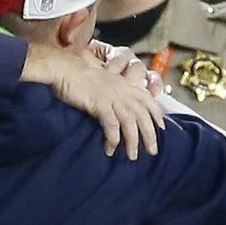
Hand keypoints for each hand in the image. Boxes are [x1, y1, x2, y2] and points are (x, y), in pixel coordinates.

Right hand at [27, 46, 164, 158]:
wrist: (63, 68)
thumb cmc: (77, 75)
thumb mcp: (101, 79)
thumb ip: (112, 89)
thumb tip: (116, 105)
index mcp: (123, 83)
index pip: (148, 99)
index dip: (157, 114)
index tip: (161, 127)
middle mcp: (121, 90)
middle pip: (143, 115)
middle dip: (150, 135)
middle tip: (152, 151)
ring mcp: (112, 97)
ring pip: (130, 123)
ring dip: (133, 142)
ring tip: (132, 156)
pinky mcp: (100, 104)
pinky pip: (112, 126)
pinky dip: (113, 140)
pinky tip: (111, 149)